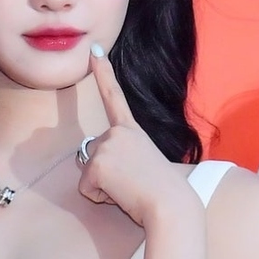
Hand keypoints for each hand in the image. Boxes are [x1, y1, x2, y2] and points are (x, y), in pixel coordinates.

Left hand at [77, 45, 193, 226]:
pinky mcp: (97, 165)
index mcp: (132, 130)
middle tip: (132, 182)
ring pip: (88, 173)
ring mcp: (106, 146)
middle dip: (104, 173)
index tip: (94, 50)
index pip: (114, 96)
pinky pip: (86, 189)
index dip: (103, 72)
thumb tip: (95, 165)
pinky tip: (122, 195)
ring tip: (129, 189)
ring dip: (104, 187)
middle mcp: (117, 133)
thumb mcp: (144, 165)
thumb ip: (121, 157)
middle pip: (91, 154)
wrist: (171, 207)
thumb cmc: (164, 193)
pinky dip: (100, 197)